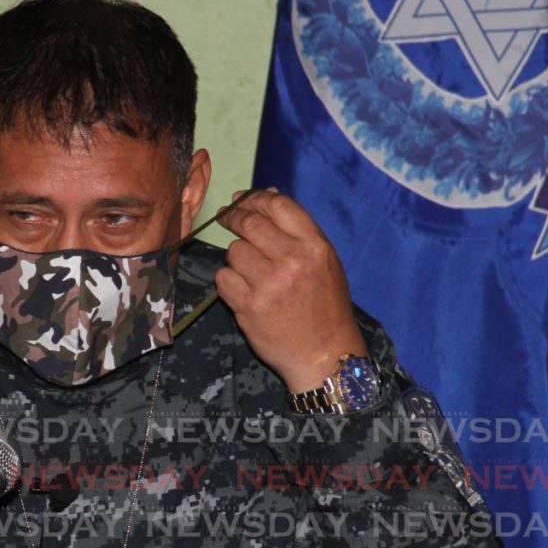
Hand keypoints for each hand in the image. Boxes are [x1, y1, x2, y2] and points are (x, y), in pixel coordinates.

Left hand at [215, 189, 366, 393]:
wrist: (324, 353)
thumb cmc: (325, 305)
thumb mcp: (324, 261)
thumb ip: (298, 230)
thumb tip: (268, 194)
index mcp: (315, 246)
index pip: (278, 206)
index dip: (254, 198)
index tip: (240, 199)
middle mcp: (292, 261)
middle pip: (250, 223)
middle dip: (233, 218)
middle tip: (226, 219)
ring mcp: (269, 284)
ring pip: (234, 251)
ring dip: (236, 257)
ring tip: (249, 270)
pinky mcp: (249, 306)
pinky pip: (223, 278)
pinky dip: (227, 281)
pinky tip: (242, 290)